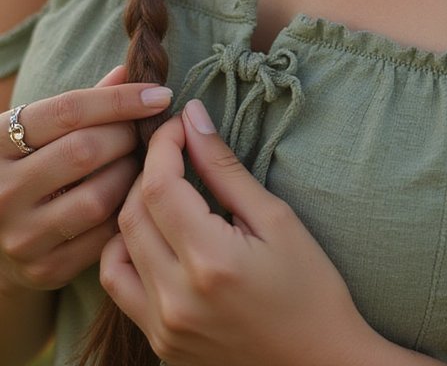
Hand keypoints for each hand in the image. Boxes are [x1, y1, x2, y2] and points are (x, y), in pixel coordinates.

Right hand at [0, 66, 172, 290]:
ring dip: (131, 175)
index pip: (68, 110)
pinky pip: (103, 237)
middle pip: (84, 151)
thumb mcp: (40, 130)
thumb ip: (85, 102)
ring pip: (98, 197)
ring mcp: (21, 234)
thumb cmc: (31, 166)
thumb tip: (131, 71)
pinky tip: (132, 197)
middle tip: (145, 132)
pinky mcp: (44, 269)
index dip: (120, 99)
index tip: (160, 93)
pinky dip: (126, 213)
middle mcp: (1, 190)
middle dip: (127, 136)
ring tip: (137, 164)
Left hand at [102, 99, 376, 365]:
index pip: (159, 186)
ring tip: (164, 192)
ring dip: (131, 211)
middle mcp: (176, 298)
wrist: (319, 363)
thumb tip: (193, 117)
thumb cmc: (311, 288)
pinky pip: (121, 287)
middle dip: (147, 170)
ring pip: (116, 250)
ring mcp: (163, 327)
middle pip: (132, 213)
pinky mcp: (160, 344)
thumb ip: (226, 168)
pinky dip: (127, 252)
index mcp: (211, 261)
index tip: (179, 122)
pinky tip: (156, 235)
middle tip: (175, 149)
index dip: (163, 145)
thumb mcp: (276, 219)